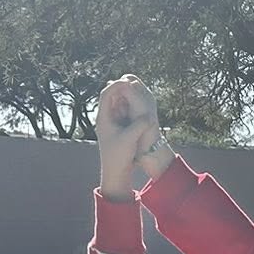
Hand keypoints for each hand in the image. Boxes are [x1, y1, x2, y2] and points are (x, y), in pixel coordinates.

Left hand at [98, 75, 164, 196]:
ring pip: (117, 103)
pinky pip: (123, 111)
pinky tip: (139, 104)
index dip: (116, 85)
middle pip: (111, 96)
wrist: (115, 172)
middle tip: (134, 82)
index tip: (128, 81)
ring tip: (138, 91)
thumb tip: (149, 116)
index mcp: (103, 119)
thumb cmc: (119, 157)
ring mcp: (112, 123)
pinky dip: (130, 106)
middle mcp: (105, 118)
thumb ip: (139, 126)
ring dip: (126, 96)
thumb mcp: (130, 140)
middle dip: (122, 88)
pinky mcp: (118, 128)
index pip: (106, 94)